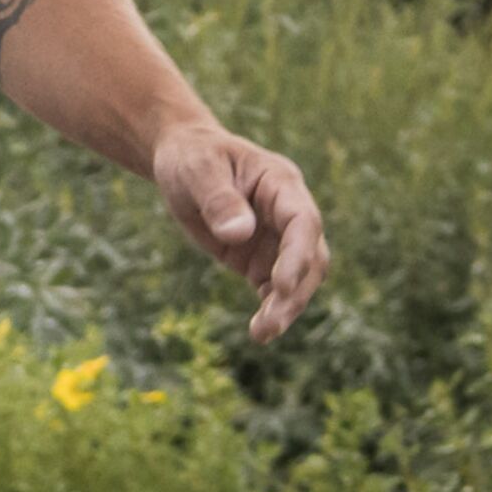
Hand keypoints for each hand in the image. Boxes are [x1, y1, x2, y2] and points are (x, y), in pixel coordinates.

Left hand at [149, 120, 327, 342]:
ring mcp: (278, 239)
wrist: (182, 160)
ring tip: (262, 334)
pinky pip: (274, 289)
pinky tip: (260, 331)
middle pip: (310, 257)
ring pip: (298, 279)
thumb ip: (218, 199)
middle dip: (295, 292)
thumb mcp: (197, 170)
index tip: (280, 286)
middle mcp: (288, 214)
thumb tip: (239, 234)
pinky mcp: (261, 259)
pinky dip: (270, 308)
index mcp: (282, 184)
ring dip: (285, 307)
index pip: (302, 222)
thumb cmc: (192, 157)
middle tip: (270, 323)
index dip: (297, 256)